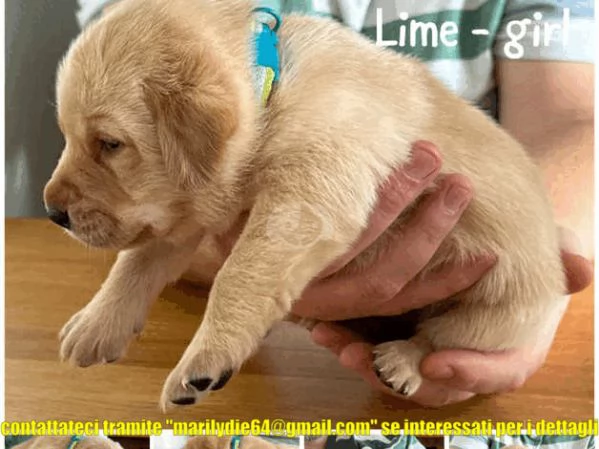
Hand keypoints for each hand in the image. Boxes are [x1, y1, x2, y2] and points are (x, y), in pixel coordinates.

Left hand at [302, 142, 592, 405]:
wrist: (482, 252)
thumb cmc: (513, 258)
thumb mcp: (536, 253)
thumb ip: (556, 259)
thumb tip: (581, 265)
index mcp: (503, 346)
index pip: (496, 373)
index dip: (469, 373)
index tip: (437, 363)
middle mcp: (462, 357)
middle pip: (430, 384)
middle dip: (395, 374)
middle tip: (363, 359)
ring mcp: (426, 352)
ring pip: (393, 371)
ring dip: (360, 360)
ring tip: (333, 341)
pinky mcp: (398, 338)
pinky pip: (371, 349)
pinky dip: (347, 341)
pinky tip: (320, 327)